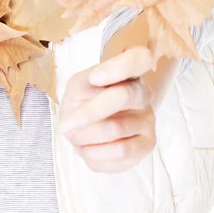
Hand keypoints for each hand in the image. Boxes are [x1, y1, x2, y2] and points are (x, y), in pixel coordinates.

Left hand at [58, 45, 155, 172]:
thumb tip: (86, 112)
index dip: (119, 67)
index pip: (138, 58)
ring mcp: (148, 119)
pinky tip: (86, 149)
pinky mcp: (147, 144)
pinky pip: (121, 154)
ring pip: (116, 129)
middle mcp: (144, 92)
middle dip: (89, 114)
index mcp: (128, 69)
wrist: (92, 123)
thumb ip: (83, 90)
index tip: (94, 77)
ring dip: (87, 137)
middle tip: (64, 126)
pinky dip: (96, 154)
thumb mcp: (78, 86)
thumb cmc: (85, 98)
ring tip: (74, 137)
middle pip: (124, 96)